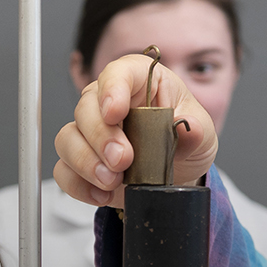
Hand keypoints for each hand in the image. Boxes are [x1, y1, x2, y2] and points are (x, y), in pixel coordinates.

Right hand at [54, 54, 218, 207]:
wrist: (176, 176)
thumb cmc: (183, 142)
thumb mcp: (202, 135)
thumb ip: (196, 131)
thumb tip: (189, 127)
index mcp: (140, 83)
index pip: (118, 73)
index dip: (112, 90)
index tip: (115, 112)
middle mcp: (107, 103)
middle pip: (85, 107)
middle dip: (101, 136)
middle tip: (122, 159)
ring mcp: (90, 133)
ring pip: (68, 138)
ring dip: (86, 162)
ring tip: (113, 180)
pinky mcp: (81, 162)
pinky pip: (64, 170)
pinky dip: (80, 185)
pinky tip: (103, 193)